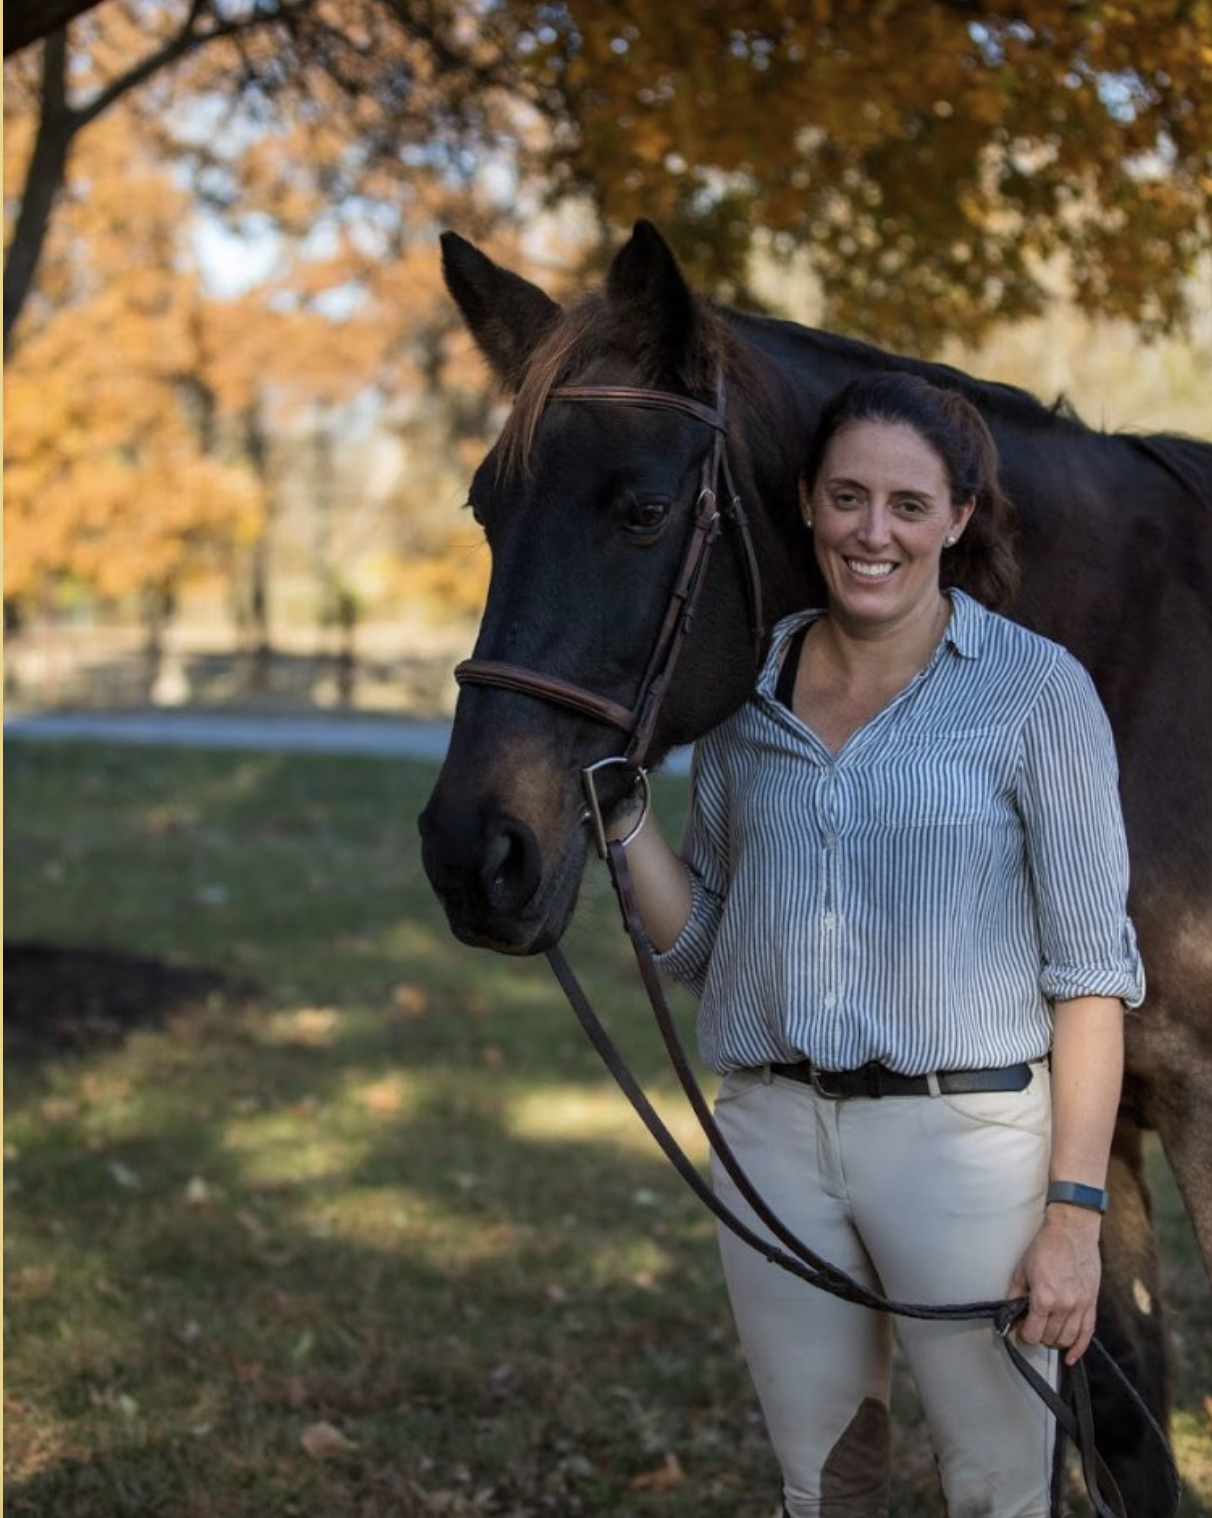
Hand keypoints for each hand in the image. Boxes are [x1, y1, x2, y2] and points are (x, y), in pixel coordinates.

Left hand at [1007, 1208, 1101, 1364]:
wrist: (1072, 1231)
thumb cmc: (1046, 1247)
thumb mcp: (1022, 1270)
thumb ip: (1015, 1296)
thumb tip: (1010, 1314)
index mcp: (1044, 1298)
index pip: (1032, 1333)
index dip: (1023, 1334)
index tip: (1020, 1329)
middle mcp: (1064, 1306)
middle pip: (1049, 1339)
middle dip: (1038, 1336)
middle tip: (1032, 1327)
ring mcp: (1080, 1306)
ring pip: (1067, 1340)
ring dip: (1055, 1342)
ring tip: (1047, 1334)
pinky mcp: (1091, 1303)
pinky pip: (1087, 1334)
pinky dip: (1079, 1349)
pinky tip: (1071, 1356)